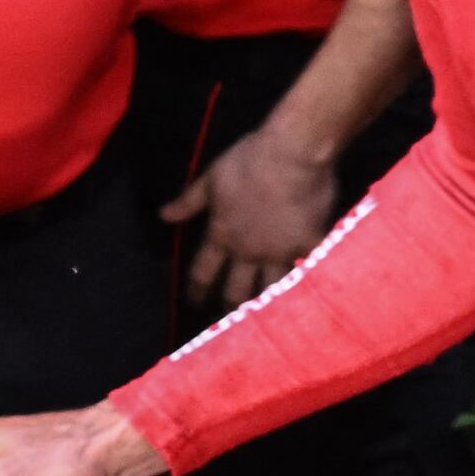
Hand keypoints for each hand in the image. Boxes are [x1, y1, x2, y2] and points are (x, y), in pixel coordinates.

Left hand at [166, 130, 337, 310]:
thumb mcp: (211, 178)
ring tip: (265, 319)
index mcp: (222, 234)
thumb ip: (188, 202)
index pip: (202, 271)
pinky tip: (310, 296)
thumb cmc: (247, 162)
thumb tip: (164, 216)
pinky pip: (308, 271)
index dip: (195, 290)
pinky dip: (308, 284)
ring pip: (270, 290)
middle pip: (236, 290)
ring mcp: (279, 252)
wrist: (291, 155)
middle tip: (228, 320)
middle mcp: (248, 251)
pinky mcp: (308, 245)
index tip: (193, 303)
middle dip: (229, 307)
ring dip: (265, 304)